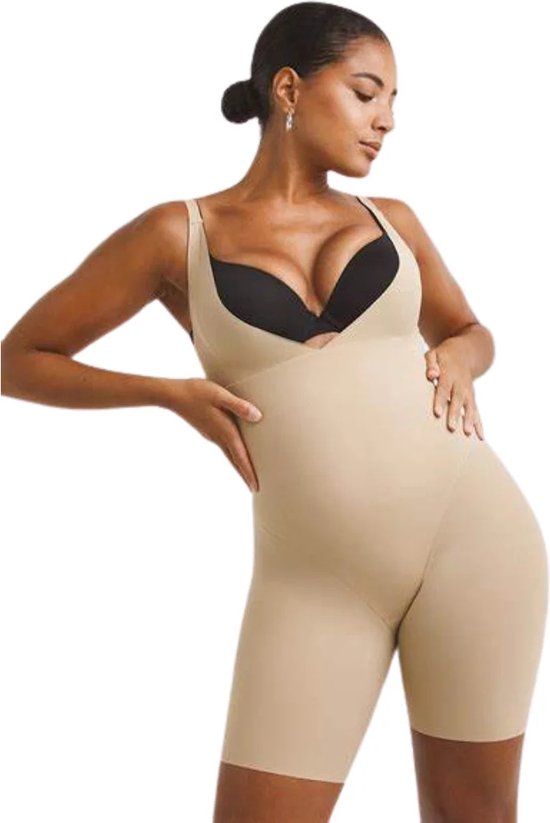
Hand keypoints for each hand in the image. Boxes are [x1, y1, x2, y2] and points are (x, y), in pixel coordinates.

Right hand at [159, 377, 262, 491]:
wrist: (172, 395)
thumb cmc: (197, 392)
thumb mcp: (220, 395)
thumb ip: (239, 406)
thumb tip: (258, 417)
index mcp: (225, 430)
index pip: (240, 457)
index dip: (248, 472)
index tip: (255, 487)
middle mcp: (218, 436)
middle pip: (235, 460)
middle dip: (245, 474)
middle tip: (254, 489)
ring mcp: (211, 435)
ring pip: (229, 454)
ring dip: (238, 465)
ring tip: (247, 474)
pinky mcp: (207, 430)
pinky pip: (224, 447)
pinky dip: (232, 454)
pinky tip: (234, 451)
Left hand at [425, 339, 483, 439]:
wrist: (464, 352)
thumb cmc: (443, 356)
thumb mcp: (434, 354)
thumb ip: (430, 363)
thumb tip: (431, 375)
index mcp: (448, 374)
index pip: (443, 388)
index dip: (440, 400)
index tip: (437, 413)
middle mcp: (460, 384)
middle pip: (457, 400)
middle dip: (454, 414)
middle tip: (451, 428)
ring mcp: (468, 391)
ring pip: (469, 407)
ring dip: (469, 420)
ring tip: (467, 434)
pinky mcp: (472, 397)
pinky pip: (476, 411)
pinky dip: (479, 424)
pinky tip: (480, 437)